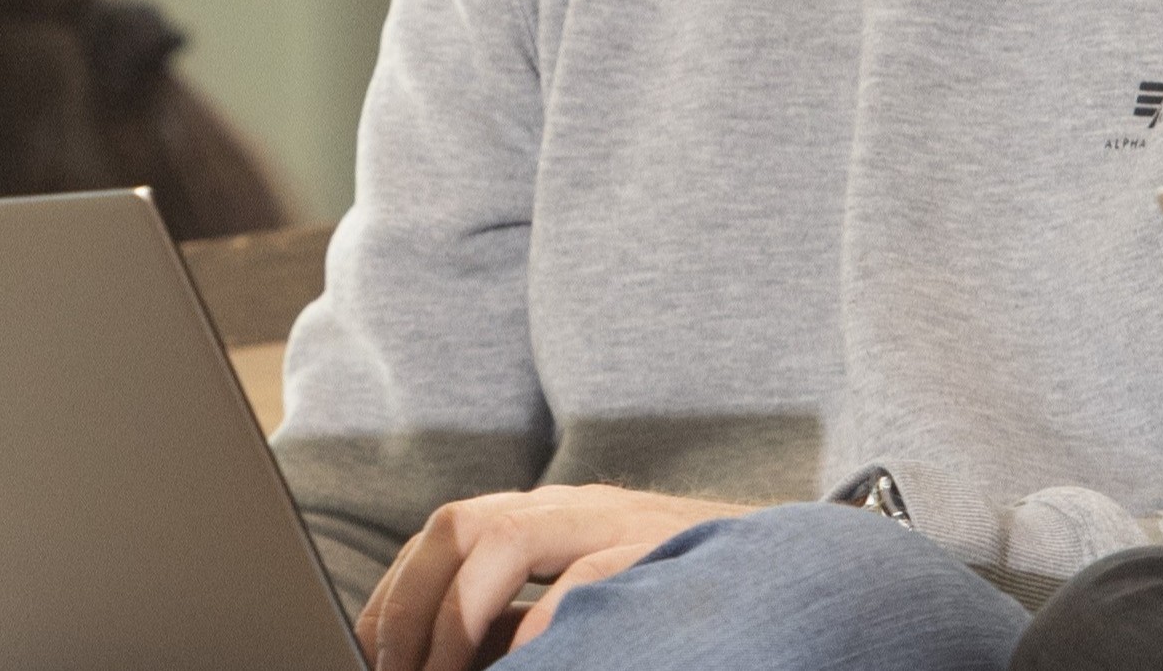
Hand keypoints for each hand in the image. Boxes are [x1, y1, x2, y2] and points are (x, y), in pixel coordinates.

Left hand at [354, 484, 753, 670]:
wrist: (791, 564)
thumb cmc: (679, 587)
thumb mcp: (592, 590)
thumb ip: (525, 610)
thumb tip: (447, 658)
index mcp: (549, 513)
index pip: (447, 529)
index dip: (397, 589)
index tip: (372, 648)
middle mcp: (573, 507)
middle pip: (460, 526)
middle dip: (413, 602)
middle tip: (398, 670)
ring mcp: (615, 523)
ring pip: (504, 541)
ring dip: (456, 616)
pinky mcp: (655, 551)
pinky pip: (582, 581)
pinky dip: (539, 628)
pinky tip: (523, 666)